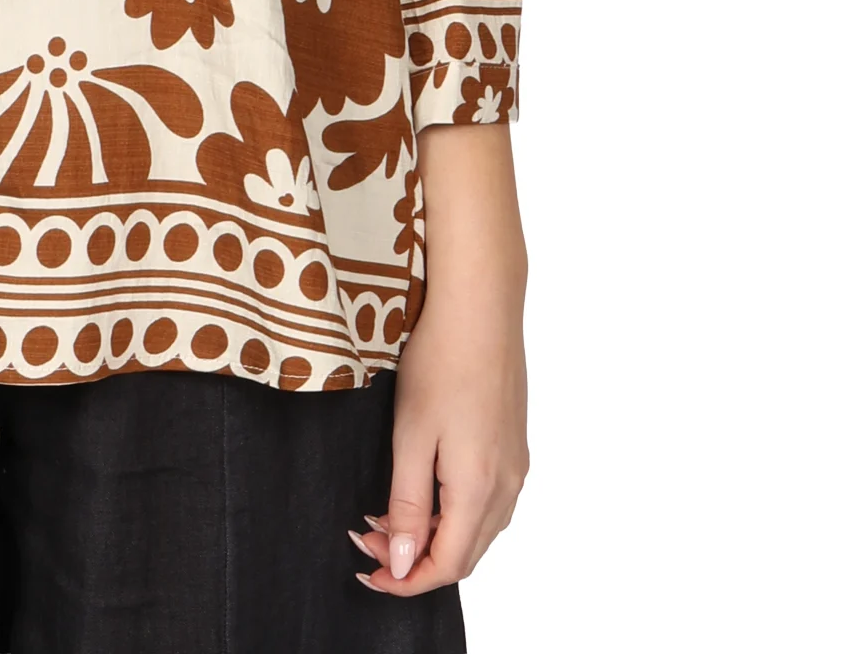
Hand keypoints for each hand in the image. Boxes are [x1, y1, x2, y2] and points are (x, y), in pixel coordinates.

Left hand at [351, 121, 528, 597]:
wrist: (479, 302)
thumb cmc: (441, 360)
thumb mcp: (411, 436)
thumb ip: (410, 505)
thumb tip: (405, 563)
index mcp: (480, 489)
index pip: (447, 565)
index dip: (406, 580)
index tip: (367, 571)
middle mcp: (507, 485)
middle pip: (465, 553)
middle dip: (415, 560)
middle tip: (367, 540)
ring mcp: (515, 464)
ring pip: (478, 529)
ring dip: (434, 535)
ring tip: (385, 514)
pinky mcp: (513, 442)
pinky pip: (487, 501)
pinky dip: (454, 511)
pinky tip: (423, 488)